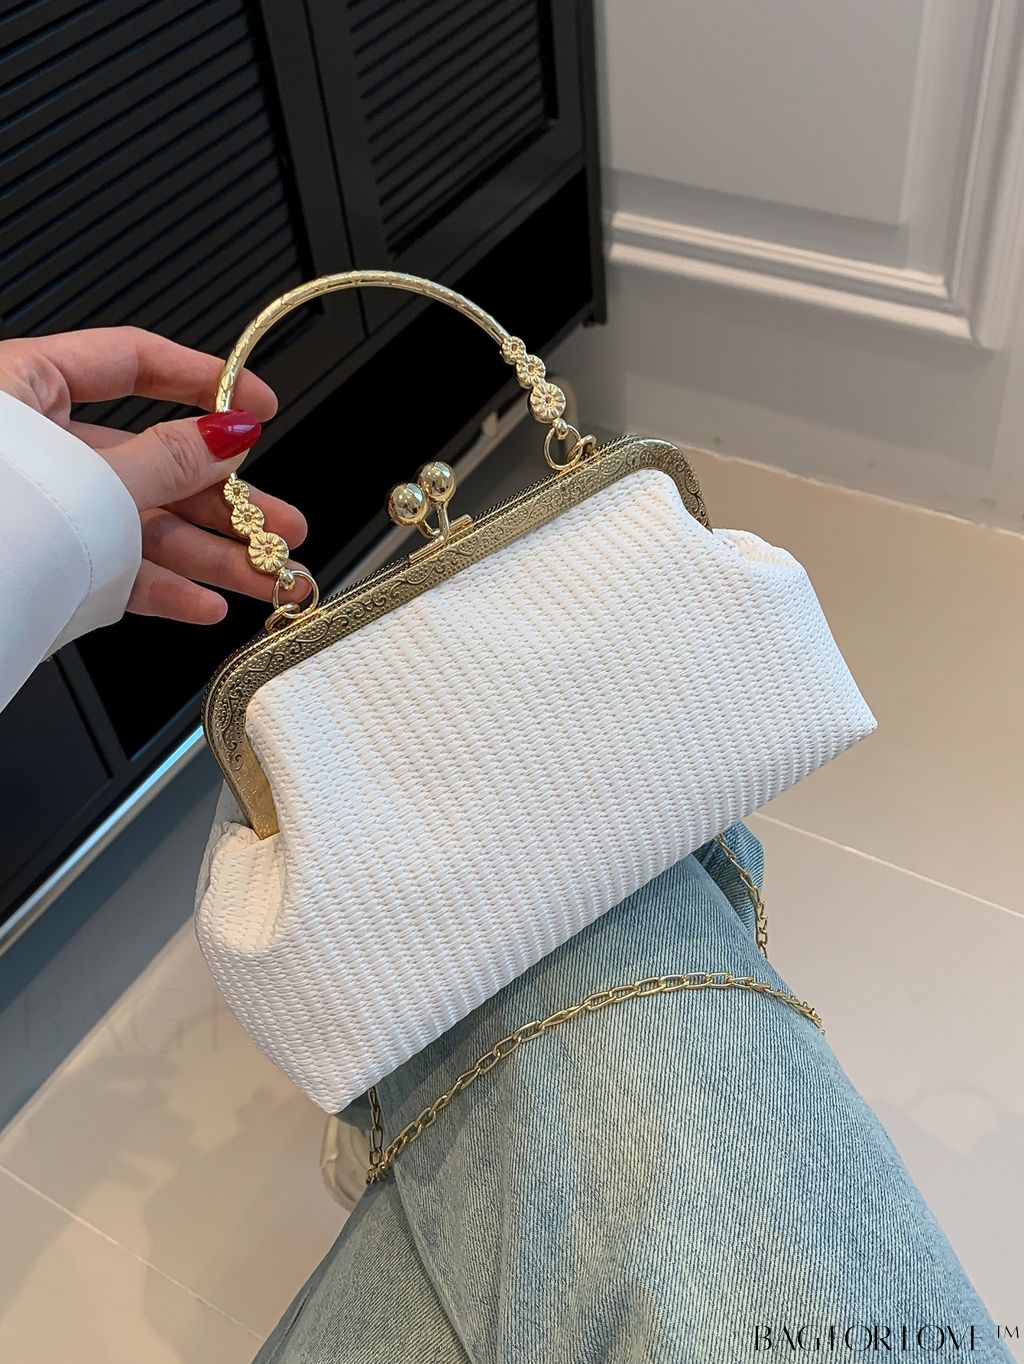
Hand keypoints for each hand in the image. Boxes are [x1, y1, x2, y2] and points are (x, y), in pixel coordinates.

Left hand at [0, 327, 308, 623]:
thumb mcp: (93, 476)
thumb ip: (168, 457)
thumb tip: (231, 434)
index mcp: (26, 386)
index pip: (132, 362)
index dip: (206, 384)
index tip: (261, 409)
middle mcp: (37, 445)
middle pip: (154, 462)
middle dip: (229, 503)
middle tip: (284, 525)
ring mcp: (43, 507)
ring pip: (143, 525)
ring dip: (212, 557)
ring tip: (269, 578)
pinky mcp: (43, 564)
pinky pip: (114, 570)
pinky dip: (161, 589)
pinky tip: (206, 605)